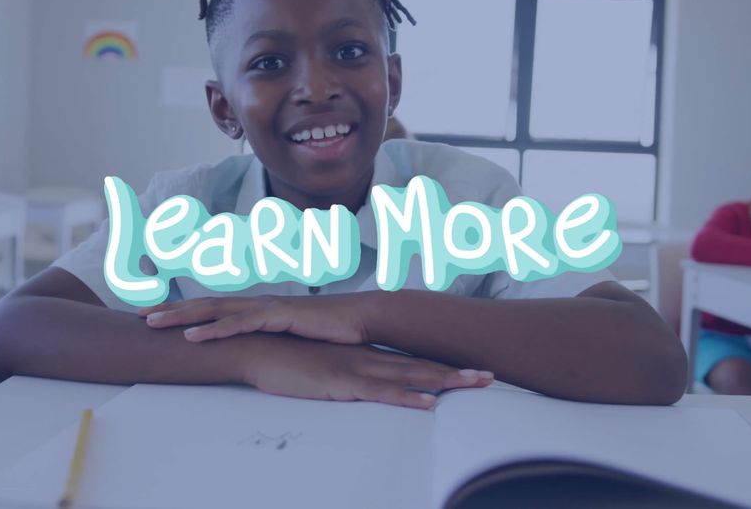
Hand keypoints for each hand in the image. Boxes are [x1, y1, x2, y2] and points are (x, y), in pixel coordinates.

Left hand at [139, 293, 373, 344]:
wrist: (362, 320)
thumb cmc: (331, 332)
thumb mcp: (294, 339)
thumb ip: (273, 342)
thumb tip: (258, 354)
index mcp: (259, 309)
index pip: (214, 308)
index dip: (184, 311)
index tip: (156, 316)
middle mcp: (258, 303)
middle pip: (205, 304)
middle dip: (170, 308)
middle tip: (138, 315)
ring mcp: (266, 308)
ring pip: (215, 310)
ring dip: (182, 317)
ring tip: (153, 323)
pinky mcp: (278, 317)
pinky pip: (240, 324)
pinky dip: (214, 330)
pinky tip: (192, 337)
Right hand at [241, 336, 493, 409]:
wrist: (259, 347)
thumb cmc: (289, 360)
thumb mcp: (323, 368)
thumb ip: (343, 373)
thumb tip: (358, 382)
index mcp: (366, 357)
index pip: (412, 362)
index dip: (444, 367)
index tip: (471, 371)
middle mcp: (369, 360)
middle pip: (422, 368)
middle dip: (458, 374)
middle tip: (491, 377)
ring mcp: (358, 370)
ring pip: (411, 377)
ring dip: (445, 381)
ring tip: (476, 384)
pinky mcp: (343, 383)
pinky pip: (382, 393)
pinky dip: (408, 398)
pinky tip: (429, 403)